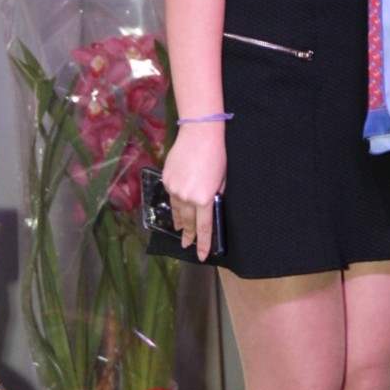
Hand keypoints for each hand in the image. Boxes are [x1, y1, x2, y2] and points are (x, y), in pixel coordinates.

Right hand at [160, 123, 225, 260]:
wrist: (199, 134)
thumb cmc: (216, 156)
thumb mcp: (222, 180)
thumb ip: (215, 196)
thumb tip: (209, 205)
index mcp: (204, 199)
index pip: (203, 227)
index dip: (202, 243)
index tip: (200, 254)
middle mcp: (187, 197)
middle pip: (187, 222)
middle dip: (188, 235)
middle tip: (186, 244)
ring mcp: (174, 189)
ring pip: (176, 210)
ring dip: (179, 221)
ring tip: (179, 229)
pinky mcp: (167, 179)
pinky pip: (171, 196)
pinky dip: (174, 203)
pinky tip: (175, 206)